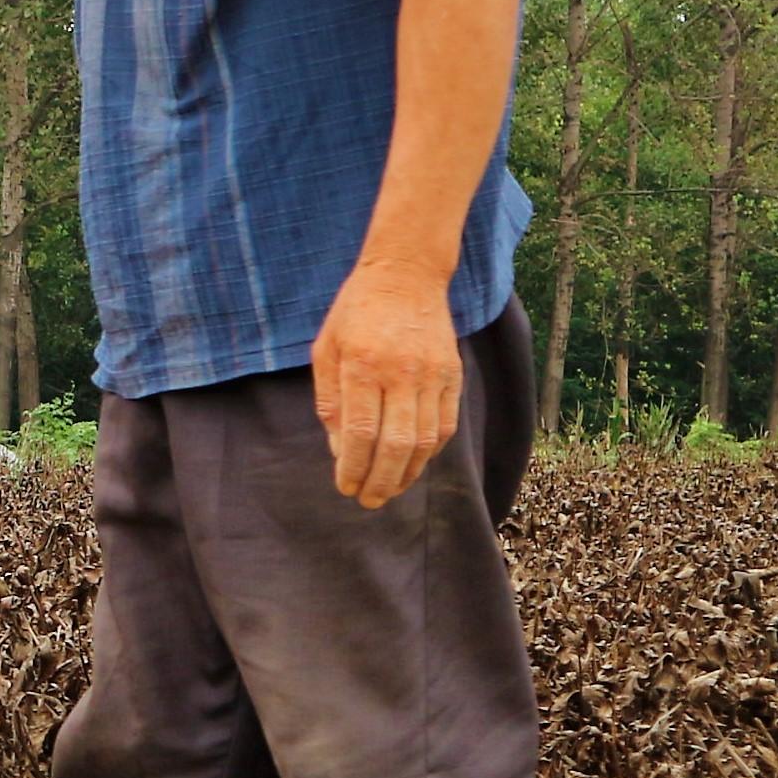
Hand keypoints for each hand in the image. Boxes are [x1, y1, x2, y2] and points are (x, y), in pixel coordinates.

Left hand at [310, 254, 463, 508]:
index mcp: (362, 366)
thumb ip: (330, 402)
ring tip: (389, 489)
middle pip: (397, 444)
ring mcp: (432, 375)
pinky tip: (413, 464)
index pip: (360, 432)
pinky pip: (445, 424)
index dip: (353, 467)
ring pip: (426, 440)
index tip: (345, 487)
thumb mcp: (325, 350)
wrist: (406, 276)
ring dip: (407, 473)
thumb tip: (340, 451)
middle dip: (381, 481)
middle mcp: (401, 372)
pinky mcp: (453, 375)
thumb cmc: (355, 314)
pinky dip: (430, 452)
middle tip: (368, 500)